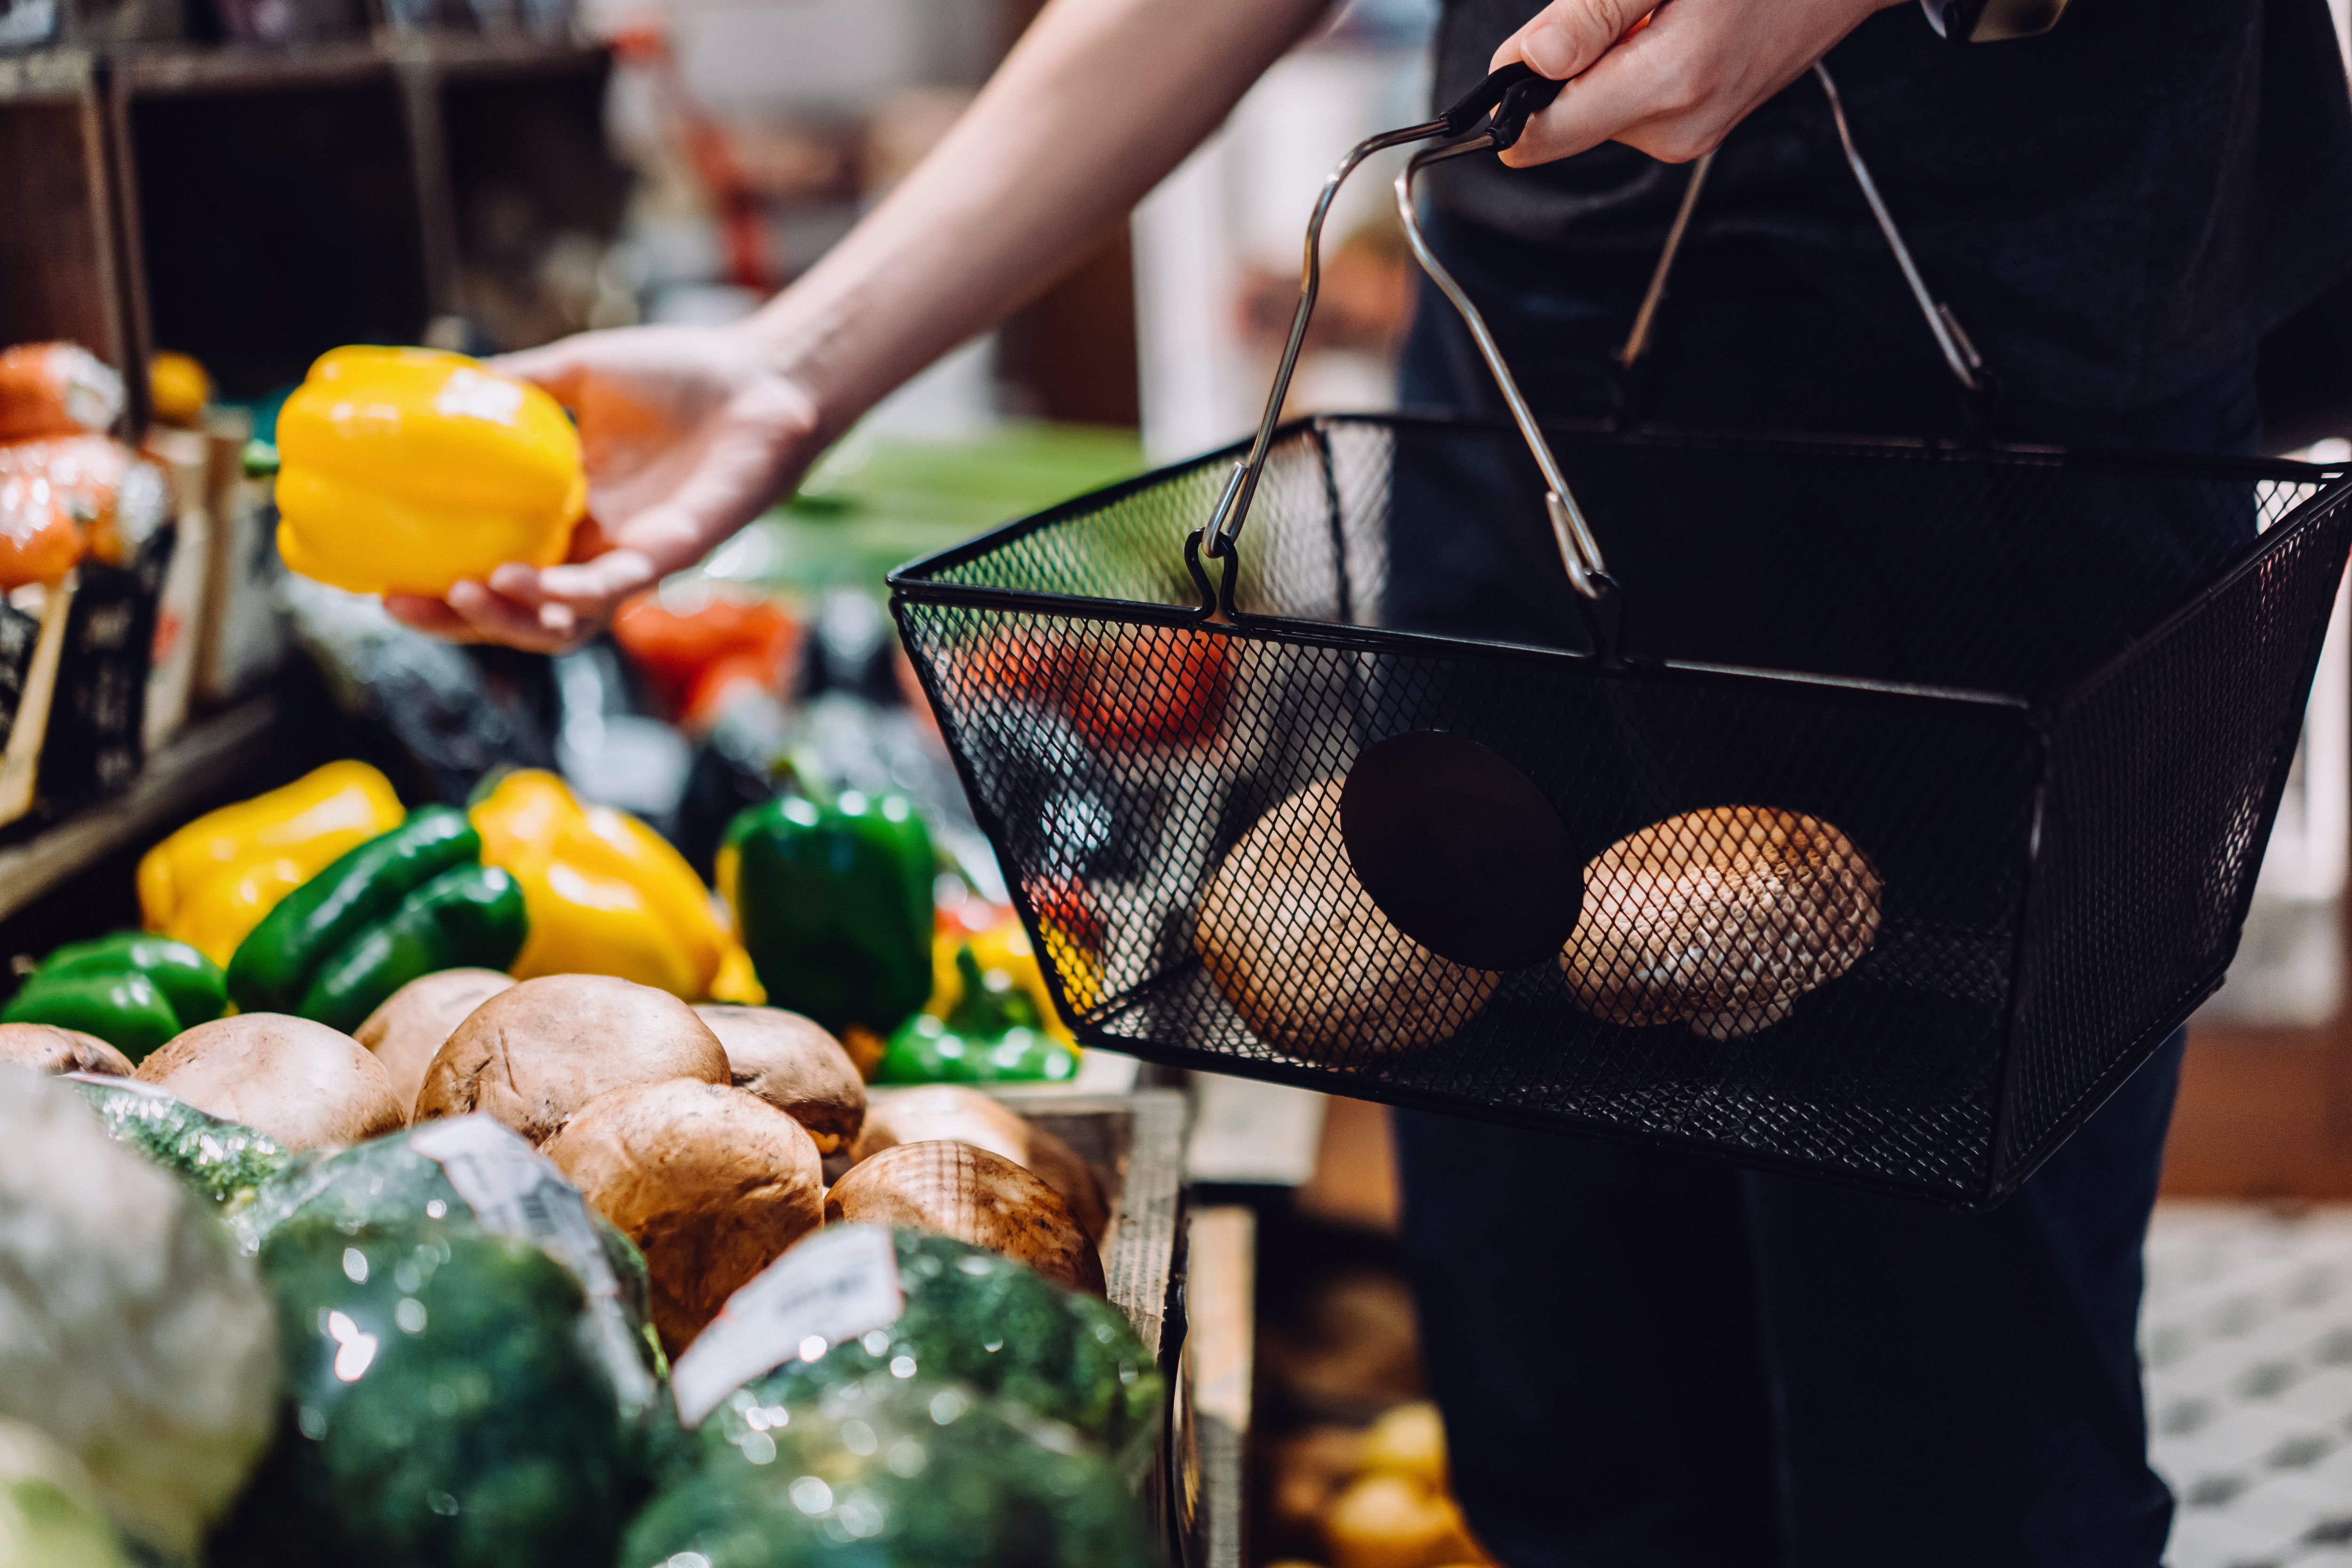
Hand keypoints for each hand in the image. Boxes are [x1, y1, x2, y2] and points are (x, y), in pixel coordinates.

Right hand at [384, 324, 823, 652]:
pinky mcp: (677, 553)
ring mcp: (637, 559)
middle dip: (458, 622)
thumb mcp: (577, 372)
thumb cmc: (680, 375)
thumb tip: (435, 377)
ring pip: (566, 622)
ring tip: (463, 592)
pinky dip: (572, 594)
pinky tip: (528, 582)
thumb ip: (513, 383)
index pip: (496, 571)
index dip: (440, 587)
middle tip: (399, 604)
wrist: (761, 374)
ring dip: (510, 618)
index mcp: (571, 518)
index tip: (380, 579)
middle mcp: (599, 551)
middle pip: (520, 615)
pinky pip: (618, 590)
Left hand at [1491, 0, 1907, 166]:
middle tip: (1625, 7)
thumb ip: (1592, 14)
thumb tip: (1526, 62)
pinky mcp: (1696, 129)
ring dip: (1606, 57)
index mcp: (1666, 90)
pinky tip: (1676, 26)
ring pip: (1595, 106)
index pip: (1539, 134)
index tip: (1534, 45)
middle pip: (1563, 119)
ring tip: (1660, 11)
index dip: (1513, 90)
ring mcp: (1688, 136)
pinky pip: (1630, 101)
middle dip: (1572, 60)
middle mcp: (1674, 131)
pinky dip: (1633, 64)